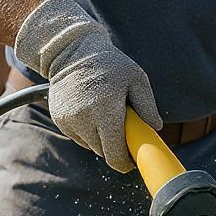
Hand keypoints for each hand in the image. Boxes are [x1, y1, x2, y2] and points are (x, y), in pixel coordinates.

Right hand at [14, 0, 161, 171]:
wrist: (72, 52)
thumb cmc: (110, 64)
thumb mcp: (136, 78)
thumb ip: (147, 105)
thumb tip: (155, 128)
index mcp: (105, 110)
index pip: (114, 153)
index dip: (124, 162)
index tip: (132, 162)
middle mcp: (84, 118)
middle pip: (103, 152)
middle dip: (116, 149)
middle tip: (126, 136)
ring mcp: (68, 120)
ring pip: (91, 146)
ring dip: (102, 139)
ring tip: (108, 116)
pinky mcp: (59, 119)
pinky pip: (78, 137)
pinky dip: (88, 132)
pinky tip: (93, 113)